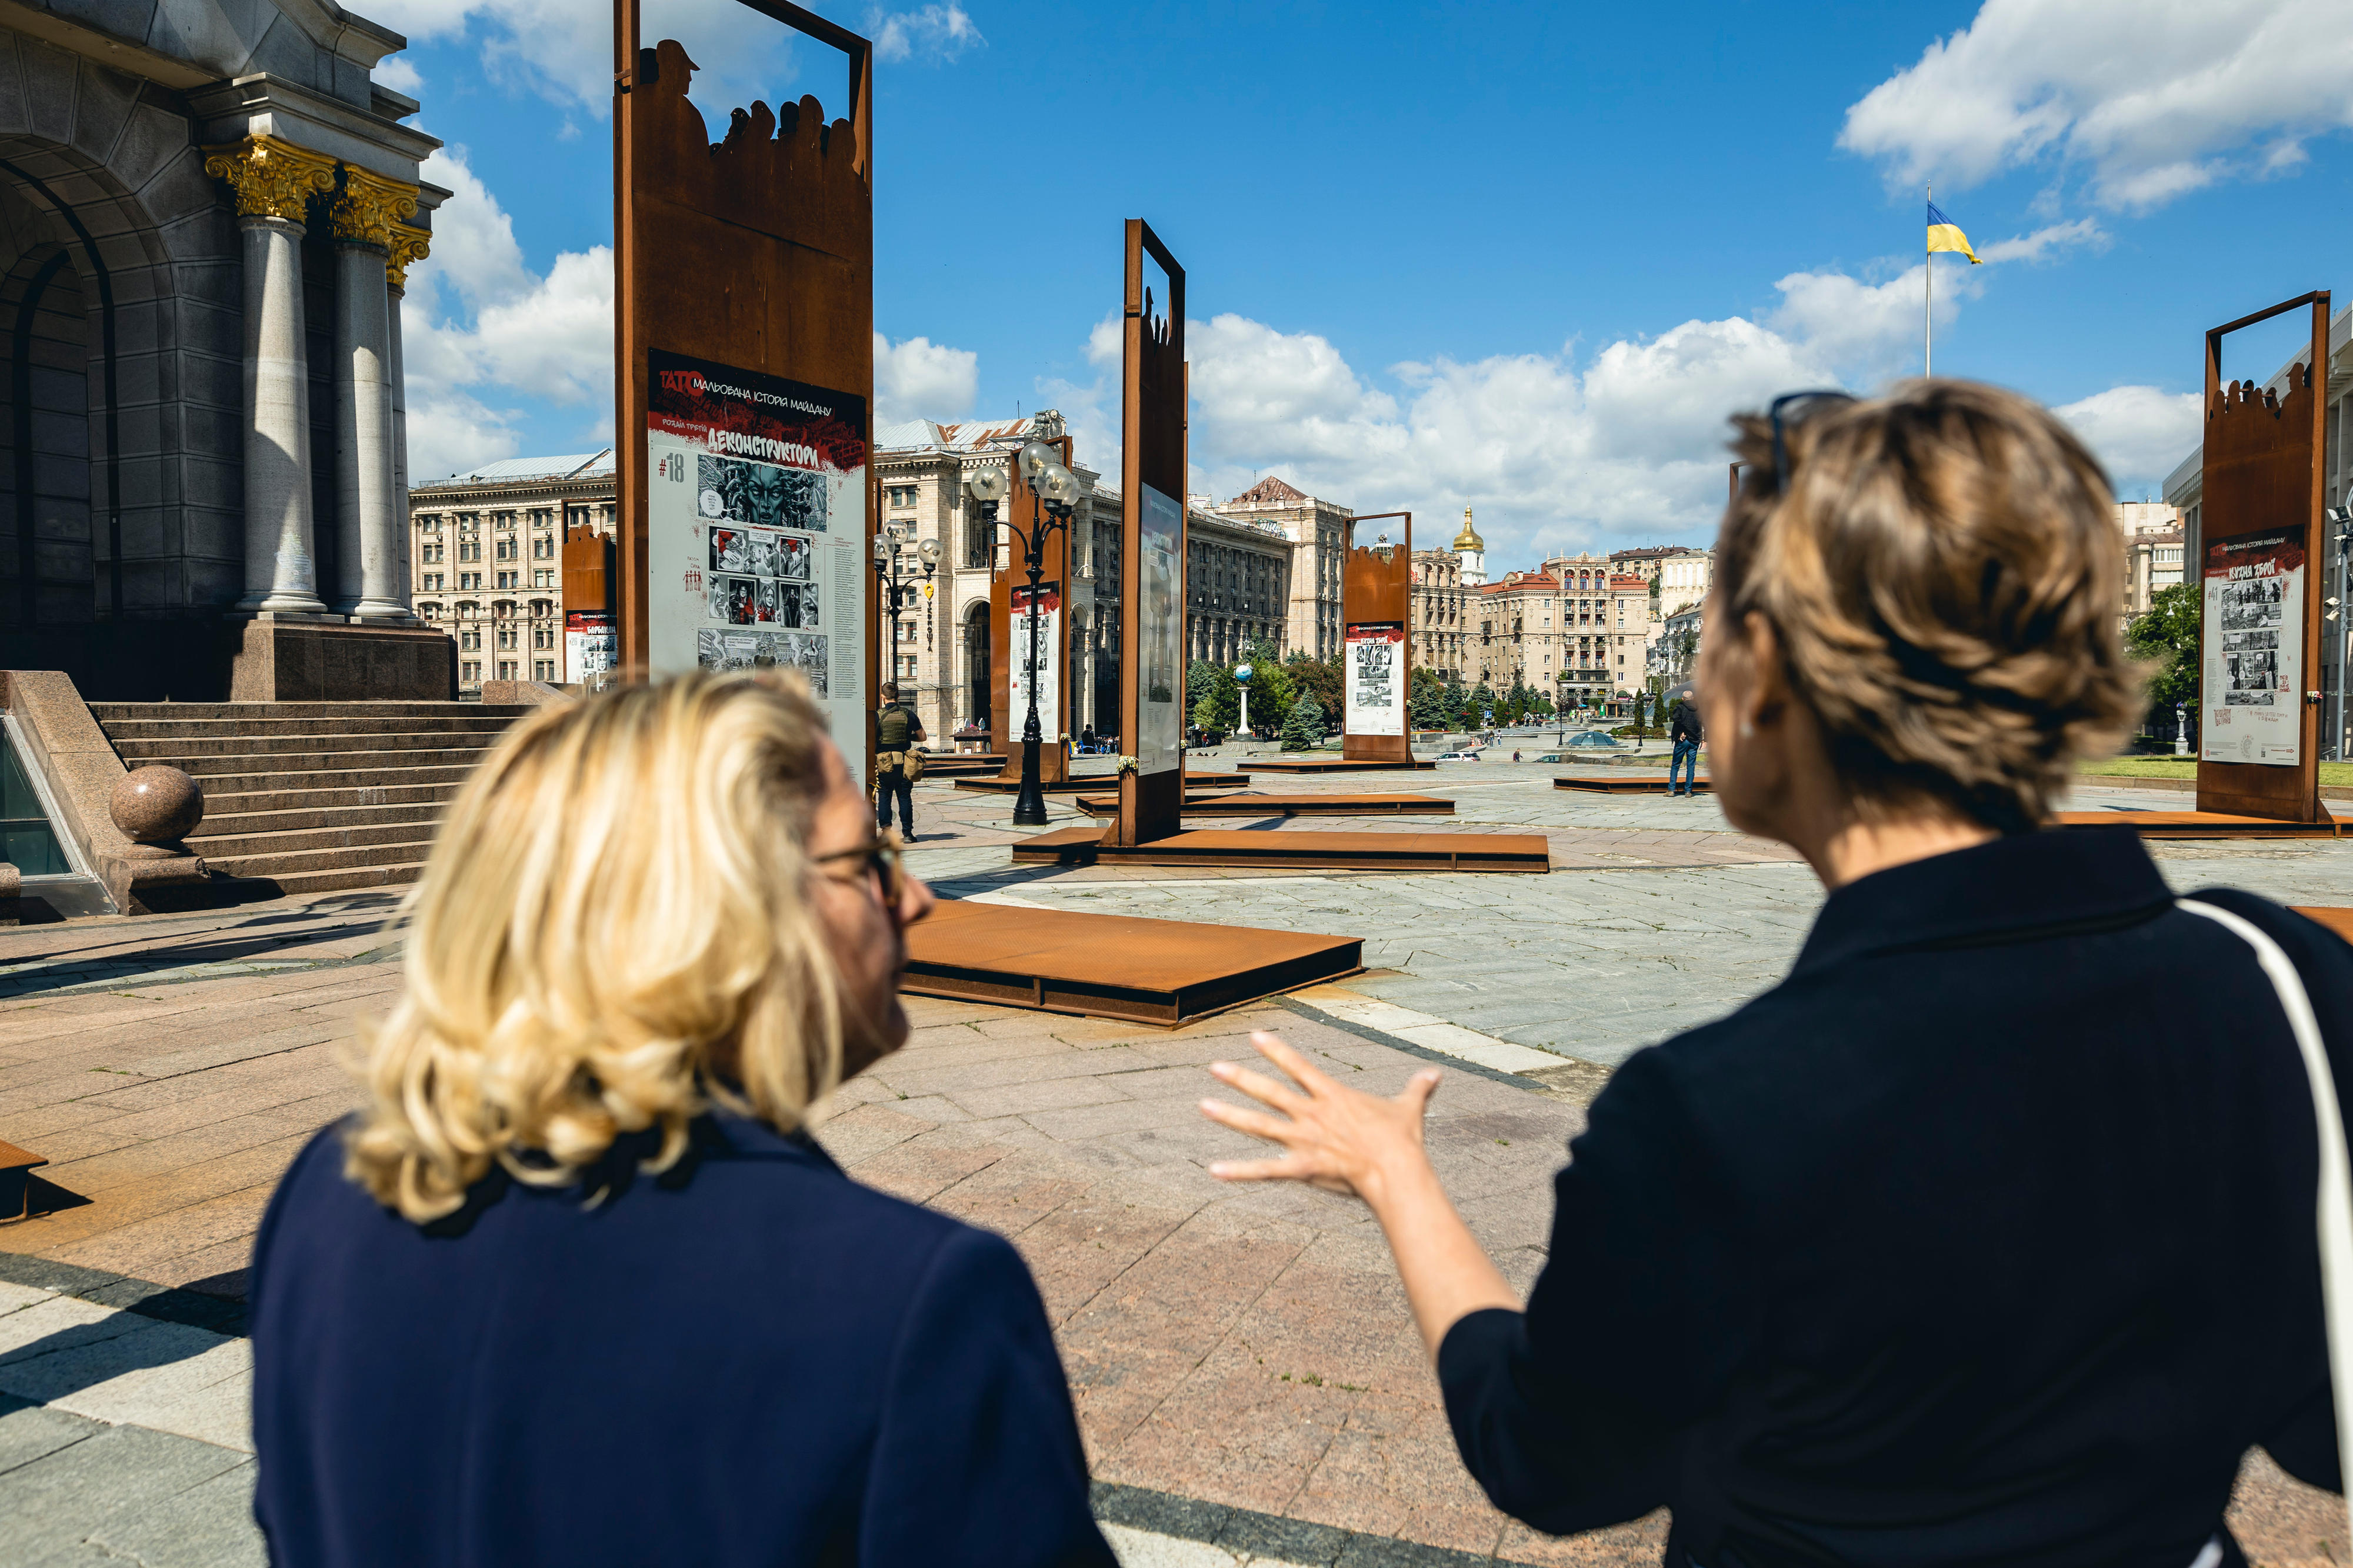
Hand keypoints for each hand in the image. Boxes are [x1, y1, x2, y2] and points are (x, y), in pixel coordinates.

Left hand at [1199, 1031, 1442, 1199]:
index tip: (1255, 1036)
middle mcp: (1313, 1114)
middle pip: (1271, 1092)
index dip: (1277, 1050)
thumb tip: (1436, 1072)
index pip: (1299, 1067)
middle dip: (1241, 1078)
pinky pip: (1266, 1171)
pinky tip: (1214, 1170)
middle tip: (1214, 1066)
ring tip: (1203, 1105)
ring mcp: (1305, 1140)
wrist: (1398, 1170)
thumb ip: (1418, 1088)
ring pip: (1260, 1125)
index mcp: (1333, 1096)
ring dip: (1231, 1116)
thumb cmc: (1403, 1141)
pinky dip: (1240, 1171)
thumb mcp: (1409, 1108)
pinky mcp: (1303, 1166)